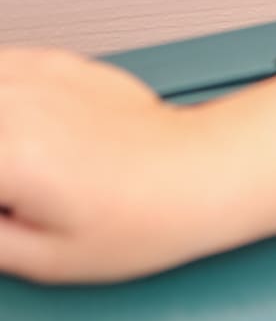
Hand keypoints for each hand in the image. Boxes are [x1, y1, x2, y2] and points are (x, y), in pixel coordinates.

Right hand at [0, 38, 275, 285]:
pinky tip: (27, 141)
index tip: (5, 210)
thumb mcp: (51, 259)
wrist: (210, 173)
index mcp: (4, 152)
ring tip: (28, 174)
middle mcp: (13, 100)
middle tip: (17, 197)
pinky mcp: (49, 60)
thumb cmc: (153, 218)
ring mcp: (30, 72)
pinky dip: (3, 107)